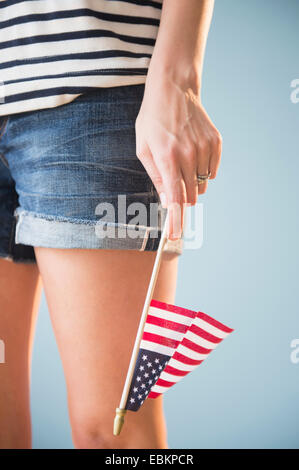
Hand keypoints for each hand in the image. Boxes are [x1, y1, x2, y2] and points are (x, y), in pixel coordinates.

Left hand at [135, 75, 221, 239]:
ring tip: (181, 160)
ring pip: (202, 184)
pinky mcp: (216, 143)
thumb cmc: (152, 120)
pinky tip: (193, 154)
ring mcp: (205, 148)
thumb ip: (156, 177)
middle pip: (190, 194)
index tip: (175, 236)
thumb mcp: (144, 148)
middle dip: (181, 195)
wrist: (174, 90)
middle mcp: (188, 155)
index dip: (175, 220)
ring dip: (192, 182)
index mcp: (167, 158)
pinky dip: (203, 170)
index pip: (174, 198)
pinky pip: (212, 171)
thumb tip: (167, 201)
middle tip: (173, 178)